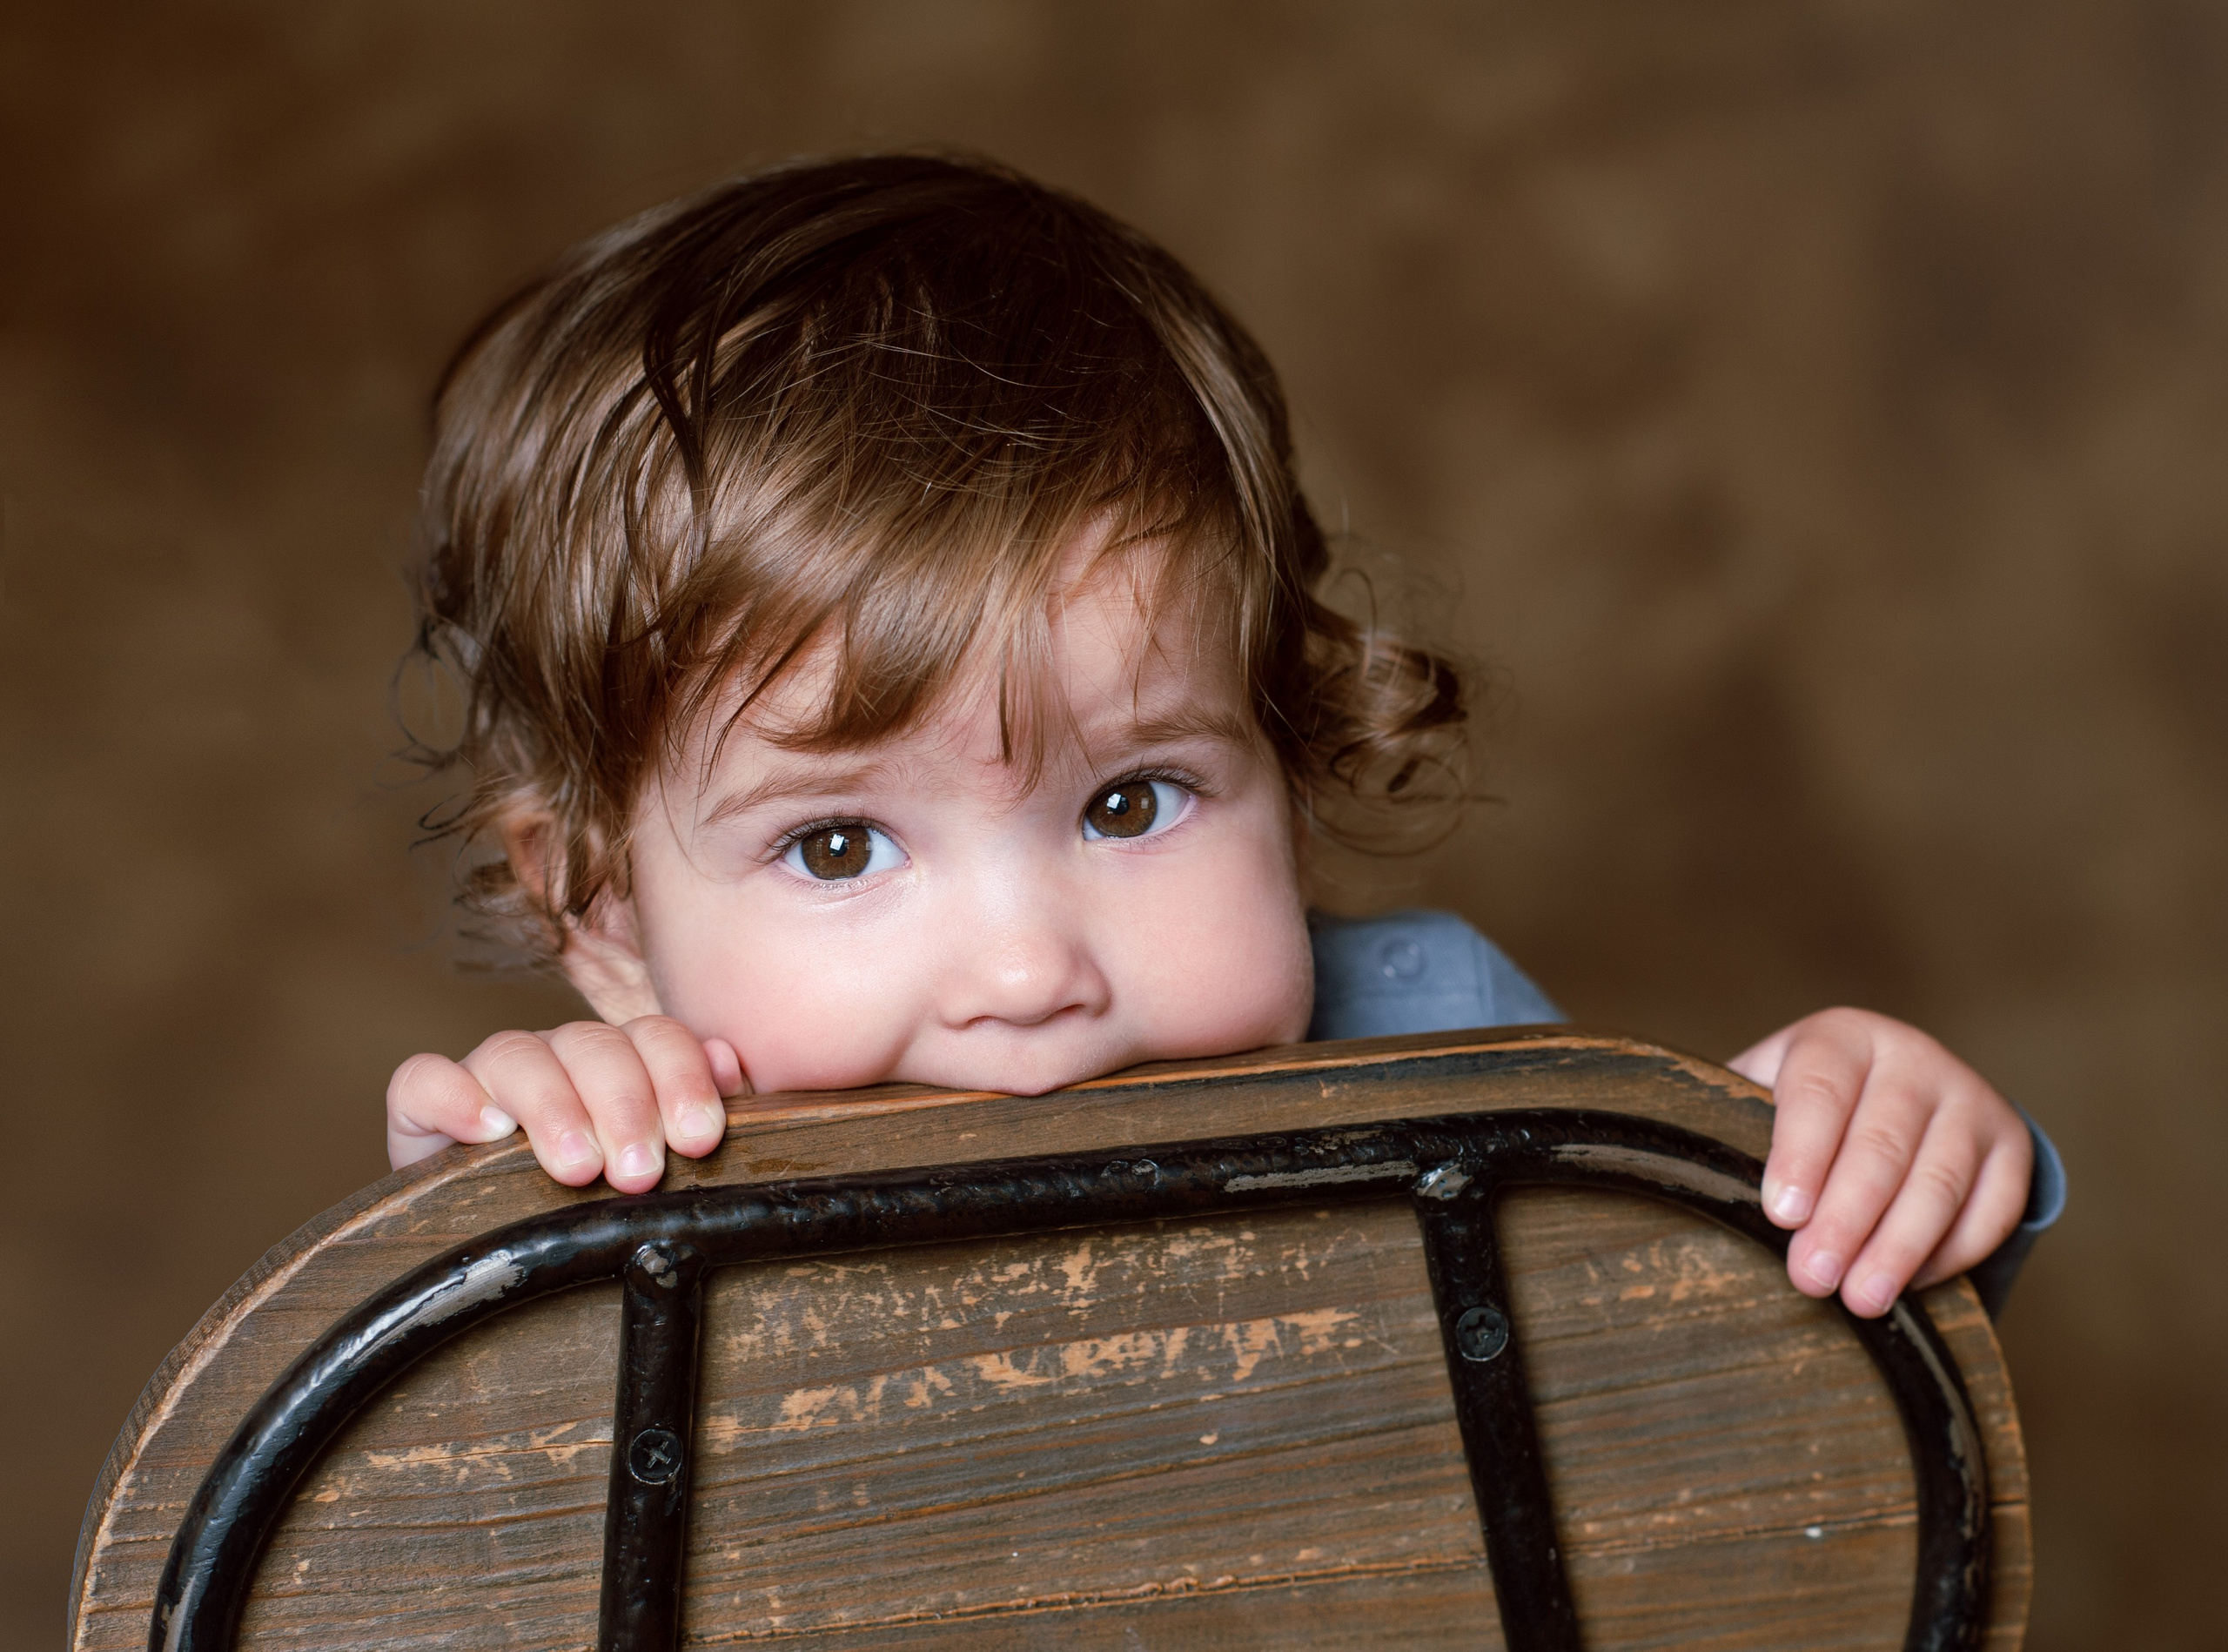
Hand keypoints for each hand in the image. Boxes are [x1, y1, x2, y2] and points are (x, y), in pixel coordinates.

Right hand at [386, 1017, 748, 1190]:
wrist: (500, 1256)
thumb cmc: (600, 1208)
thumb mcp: (661, 1165)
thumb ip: (702, 1113)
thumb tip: (728, 1061)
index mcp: (621, 1063)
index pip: (654, 1038)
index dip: (681, 1077)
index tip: (699, 1138)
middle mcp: (558, 1059)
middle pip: (593, 1045)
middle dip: (624, 1106)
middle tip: (640, 1172)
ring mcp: (490, 1078)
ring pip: (518, 1054)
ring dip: (554, 1108)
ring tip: (577, 1167)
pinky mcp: (423, 1110)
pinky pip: (423, 1080)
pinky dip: (452, 1096)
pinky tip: (485, 1131)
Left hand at [1729, 1008, 2030, 1317]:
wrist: (1899, 1090)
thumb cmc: (1805, 1108)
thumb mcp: (1765, 1093)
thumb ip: (1737, 1129)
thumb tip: (1701, 1190)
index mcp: (1841, 1037)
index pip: (1819, 1088)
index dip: (1800, 1152)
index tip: (1781, 1214)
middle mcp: (1913, 1057)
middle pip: (1881, 1144)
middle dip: (1845, 1219)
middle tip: (1812, 1277)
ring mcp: (1971, 1100)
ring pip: (1938, 1181)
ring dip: (1898, 1248)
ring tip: (1861, 1300)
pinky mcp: (2011, 1148)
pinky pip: (1991, 1209)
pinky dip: (1951, 1254)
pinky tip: (1909, 1287)